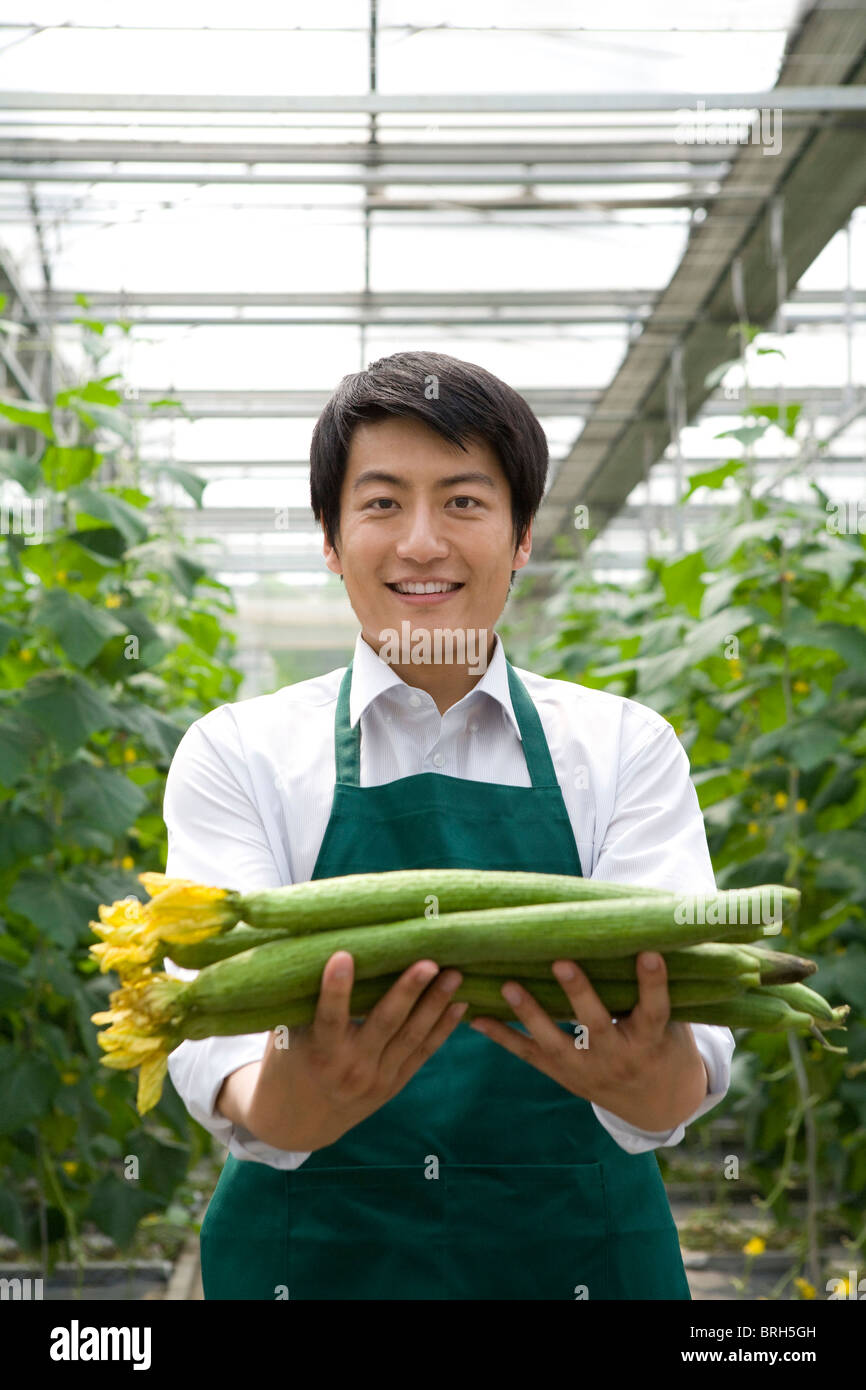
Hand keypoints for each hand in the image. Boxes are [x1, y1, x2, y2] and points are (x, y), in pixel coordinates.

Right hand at [238, 952, 466, 1150]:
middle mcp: (351, 1068)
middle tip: (428, 962)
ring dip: (435, 1004)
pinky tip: (460, 1003)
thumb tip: (312, 943)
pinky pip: (423, 1052)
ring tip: (455, 974)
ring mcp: (377, 1078)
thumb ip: (301, 999)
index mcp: (318, 1052)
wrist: (298, 1120)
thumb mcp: (284, 1033)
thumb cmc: (287, 1059)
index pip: (329, 1017)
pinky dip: (443, 1028)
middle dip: (408, 991)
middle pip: (384, 1024)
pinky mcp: (394, 1084)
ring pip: (411, 1037)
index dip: (336, 988)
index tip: (343, 955)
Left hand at [468, 952, 709, 1132]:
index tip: (649, 952)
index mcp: (652, 1040)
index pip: (656, 1009)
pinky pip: (529, 1055)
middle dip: (578, 994)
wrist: (657, 1104)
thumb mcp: (673, 1023)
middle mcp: (619, 1056)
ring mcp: (587, 1069)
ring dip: (530, 1013)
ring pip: (555, 1042)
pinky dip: (502, 1036)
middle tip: (561, 962)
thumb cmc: (664, 1045)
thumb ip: (656, 990)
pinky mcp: (563, 1075)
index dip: (653, 982)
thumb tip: (650, 931)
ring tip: (508, 985)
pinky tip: (476, 1018)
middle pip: (597, 1024)